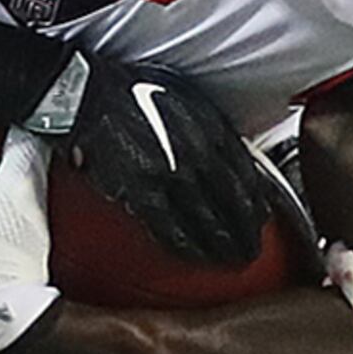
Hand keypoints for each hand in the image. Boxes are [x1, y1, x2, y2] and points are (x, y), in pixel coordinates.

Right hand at [64, 62, 266, 268]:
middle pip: (232, 204)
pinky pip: (171, 228)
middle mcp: (196, 153)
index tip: (262, 219)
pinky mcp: (141, 192)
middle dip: (246, 232)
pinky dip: (187, 247)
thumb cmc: (132, 93)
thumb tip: (229, 152)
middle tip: (252, 250)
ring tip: (232, 260)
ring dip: (221, 246)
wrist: (89, 96)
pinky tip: (196, 256)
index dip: (256, 203)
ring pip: (205, 221)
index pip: (246, 176)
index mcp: (210, 128)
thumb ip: (210, 125)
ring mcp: (169, 175)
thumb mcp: (185, 97)